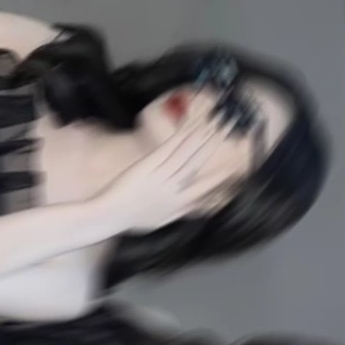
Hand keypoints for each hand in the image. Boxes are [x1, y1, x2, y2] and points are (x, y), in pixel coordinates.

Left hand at [100, 95, 243, 233]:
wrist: (110, 214)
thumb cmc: (133, 220)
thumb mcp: (161, 221)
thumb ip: (180, 212)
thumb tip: (196, 206)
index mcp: (179, 203)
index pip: (205, 187)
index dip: (221, 176)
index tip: (234, 167)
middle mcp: (175, 187)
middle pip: (199, 163)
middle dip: (215, 147)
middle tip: (228, 135)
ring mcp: (163, 174)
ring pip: (187, 153)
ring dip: (203, 137)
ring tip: (215, 124)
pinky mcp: (150, 164)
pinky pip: (170, 148)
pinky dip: (183, 137)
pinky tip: (191, 127)